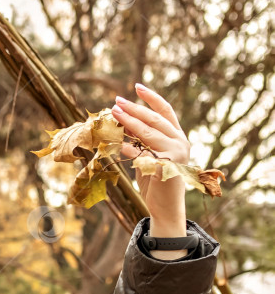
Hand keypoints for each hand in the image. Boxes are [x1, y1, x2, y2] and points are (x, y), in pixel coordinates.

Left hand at [111, 83, 188, 237]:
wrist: (165, 207)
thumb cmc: (155, 180)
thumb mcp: (147, 154)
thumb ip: (139, 139)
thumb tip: (121, 120)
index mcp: (177, 136)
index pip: (165, 111)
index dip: (151, 98)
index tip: (136, 86)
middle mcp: (180, 142)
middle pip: (154, 120)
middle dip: (134, 109)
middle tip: (117, 102)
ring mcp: (176, 154)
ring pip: (149, 133)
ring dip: (129, 122)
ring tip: (114, 114)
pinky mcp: (168, 168)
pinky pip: (145, 154)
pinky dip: (131, 149)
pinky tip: (118, 144)